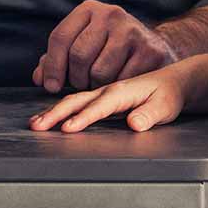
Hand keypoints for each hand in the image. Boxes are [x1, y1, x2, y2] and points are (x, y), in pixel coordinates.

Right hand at [30, 60, 191, 132]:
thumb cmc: (168, 94)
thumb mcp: (166, 106)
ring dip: (53, 110)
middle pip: (78, 100)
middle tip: (37, 126)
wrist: (172, 78)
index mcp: (123, 90)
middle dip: (56, 113)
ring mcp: (102, 90)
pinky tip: (48, 113)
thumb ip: (150, 114)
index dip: (84, 117)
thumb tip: (135, 123)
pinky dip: (59, 105)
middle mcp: (108, 88)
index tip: (68, 129)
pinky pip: (76, 97)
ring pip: (73, 97)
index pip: (101, 106)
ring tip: (35, 123)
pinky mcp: (100, 94)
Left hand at [34, 0, 177, 93]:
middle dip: (75, 78)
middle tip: (81, 84)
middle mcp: (110, 14)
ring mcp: (132, 30)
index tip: (50, 86)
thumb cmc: (108, 47)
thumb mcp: (82, 44)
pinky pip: (122, 81)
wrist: (152, 45)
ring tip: (99, 83)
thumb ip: (57, 59)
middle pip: (79, 55)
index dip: (52, 66)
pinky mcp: (149, 50)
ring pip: (99, 72)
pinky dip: (116, 89)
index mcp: (89, 9)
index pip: (60, 37)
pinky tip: (118, 84)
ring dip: (95, 86)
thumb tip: (40, 77)